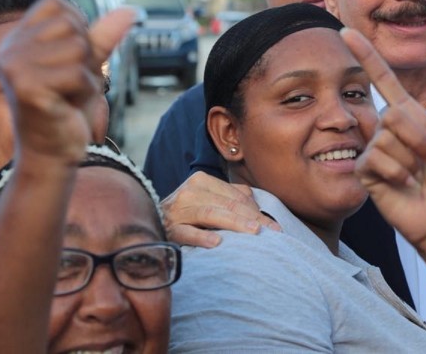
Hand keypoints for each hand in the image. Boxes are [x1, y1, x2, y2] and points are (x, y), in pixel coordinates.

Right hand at [0, 0, 133, 163]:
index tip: (68, 62)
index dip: (78, 29)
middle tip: (70, 85)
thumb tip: (131, 10)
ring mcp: (14, 67)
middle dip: (86, 58)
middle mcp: (10, 48)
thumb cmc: (69, 108)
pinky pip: (79, 74)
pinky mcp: (26, 87)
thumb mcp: (88, 65)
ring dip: (86, 77)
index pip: (57, 4)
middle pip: (72, 26)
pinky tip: (68, 106)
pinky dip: (86, 92)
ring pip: (79, 50)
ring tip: (68, 95)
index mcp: (18, 38)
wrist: (53, 154)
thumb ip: (103, 35)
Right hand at [161, 171, 279, 247]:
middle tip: (272, 231)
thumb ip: (231, 196)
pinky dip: (201, 237)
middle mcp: (189, 191)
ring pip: (211, 214)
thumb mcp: (207, 199)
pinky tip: (216, 243)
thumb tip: (256, 201)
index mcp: (201, 181)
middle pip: (227, 204)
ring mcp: (177, 210)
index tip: (275, 226)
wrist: (150, 223)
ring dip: (234, 223)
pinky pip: (187, 233)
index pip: (235, 196)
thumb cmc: (187, 213)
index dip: (257, 210)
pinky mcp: (169, 230)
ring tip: (253, 231)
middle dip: (253, 218)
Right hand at [341, 28, 425, 247]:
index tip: (347, 31)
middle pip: (394, 113)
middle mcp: (389, 129)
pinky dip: (399, 173)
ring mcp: (375, 149)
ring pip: (387, 138)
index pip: (384, 80)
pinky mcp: (366, 170)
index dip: (367, 55)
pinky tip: (405, 185)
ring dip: (412, 160)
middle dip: (419, 139)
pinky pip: (377, 158)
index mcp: (411, 116)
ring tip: (418, 176)